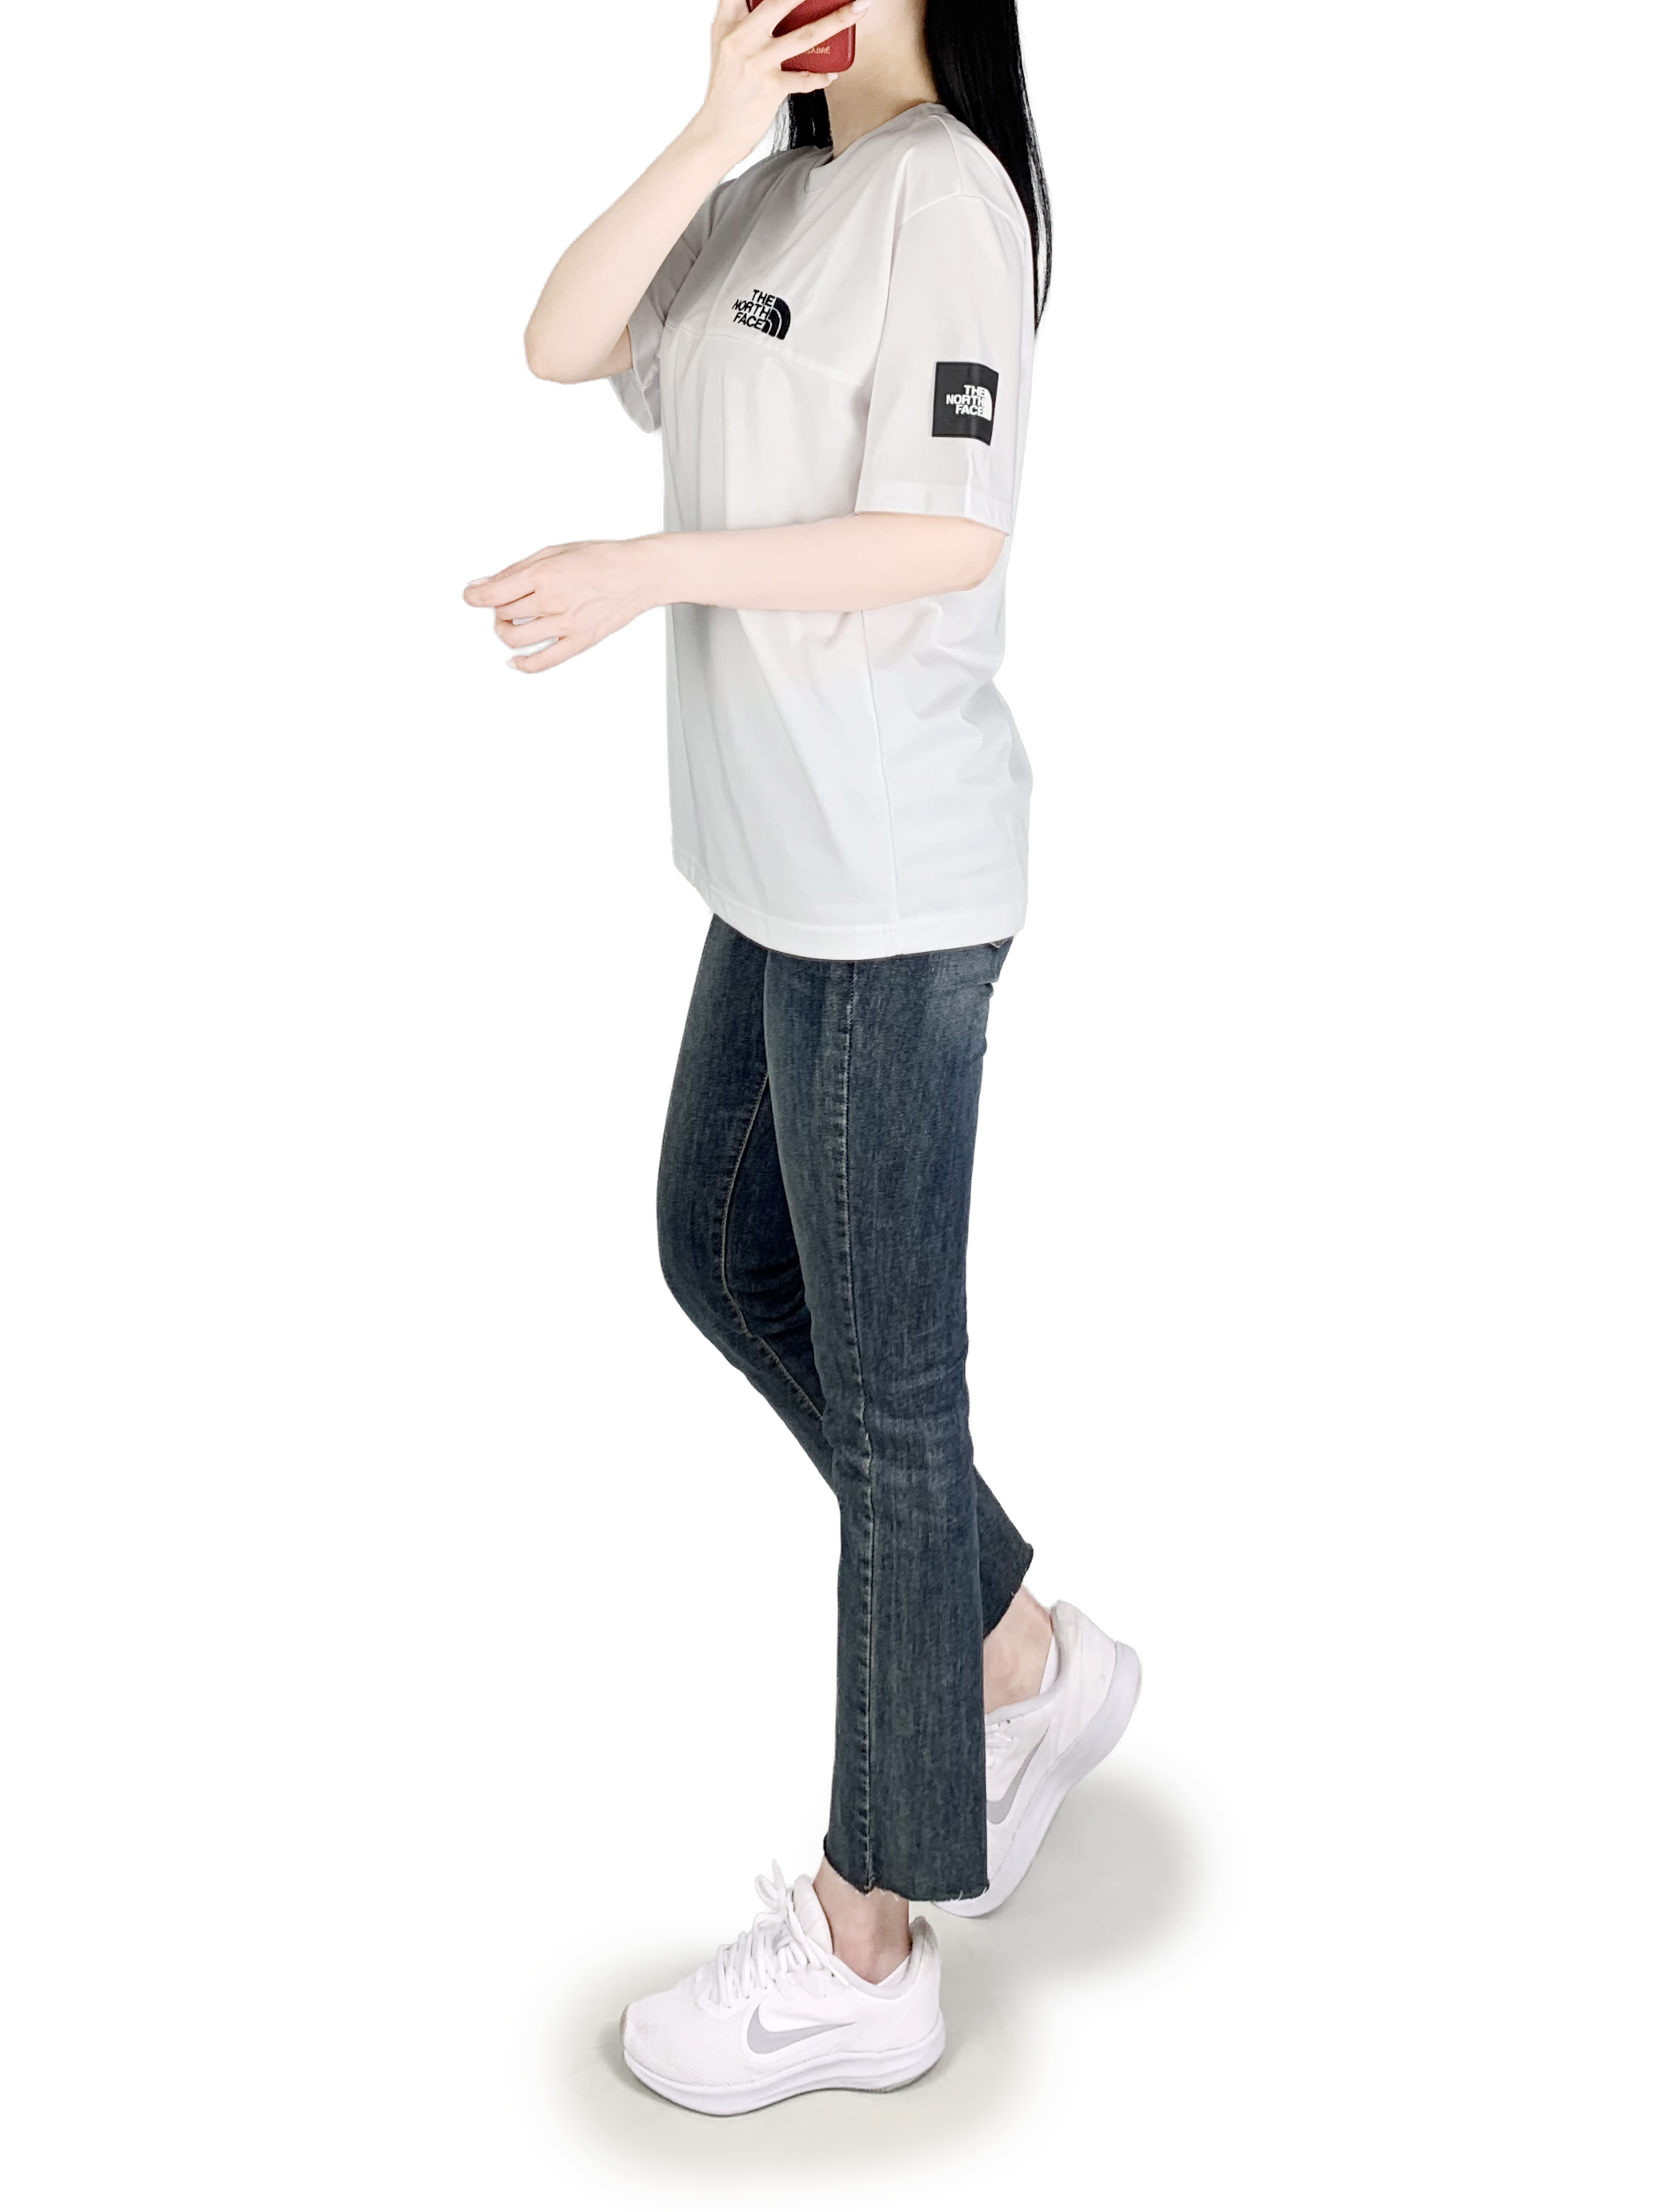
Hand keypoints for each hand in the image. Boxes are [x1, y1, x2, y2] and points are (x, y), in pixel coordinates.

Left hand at [461, 540, 660, 673]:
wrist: (639, 573)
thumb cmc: (602, 558)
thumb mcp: (554, 551)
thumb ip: (517, 569)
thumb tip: (485, 583)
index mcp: (543, 573)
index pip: (492, 593)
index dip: (474, 597)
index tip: (471, 597)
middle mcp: (552, 600)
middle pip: (502, 614)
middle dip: (496, 610)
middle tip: (503, 605)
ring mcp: (566, 624)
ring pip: (515, 638)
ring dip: (505, 632)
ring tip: (511, 625)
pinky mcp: (579, 641)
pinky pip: (543, 661)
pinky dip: (523, 665)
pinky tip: (516, 661)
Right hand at [696, 0, 868, 153]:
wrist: (717, 134)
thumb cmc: (727, 89)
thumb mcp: (726, 46)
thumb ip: (744, 21)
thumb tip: (776, 5)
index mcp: (727, 23)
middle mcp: (740, 38)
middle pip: (780, 1)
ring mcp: (756, 62)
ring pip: (805, 35)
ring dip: (837, 20)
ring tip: (859, 9)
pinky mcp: (770, 88)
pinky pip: (805, 77)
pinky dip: (821, 76)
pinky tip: (831, 74)